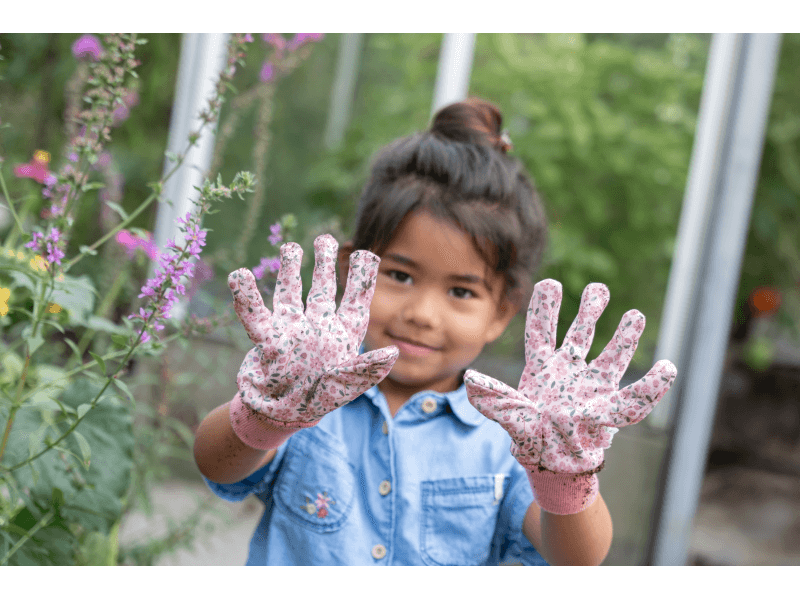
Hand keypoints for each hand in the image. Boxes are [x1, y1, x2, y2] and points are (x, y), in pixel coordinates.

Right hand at [227, 234, 397, 447]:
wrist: (282, 417)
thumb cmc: (319, 401)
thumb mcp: (348, 386)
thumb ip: (367, 369)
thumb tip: (393, 353)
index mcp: (342, 336)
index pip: (355, 302)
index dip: (361, 279)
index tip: (366, 254)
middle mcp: (317, 328)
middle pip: (322, 290)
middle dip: (324, 264)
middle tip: (324, 238)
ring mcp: (292, 330)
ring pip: (291, 293)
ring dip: (290, 271)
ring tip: (291, 247)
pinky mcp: (267, 339)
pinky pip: (255, 314)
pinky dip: (246, 296)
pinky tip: (239, 276)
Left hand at [464, 279, 676, 512]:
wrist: (553, 465)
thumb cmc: (530, 440)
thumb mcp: (512, 418)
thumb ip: (496, 400)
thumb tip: (471, 381)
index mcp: (541, 368)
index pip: (542, 331)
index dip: (545, 308)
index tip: (550, 283)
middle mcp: (568, 371)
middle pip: (580, 334)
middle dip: (589, 311)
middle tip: (599, 288)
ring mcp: (590, 385)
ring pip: (610, 355)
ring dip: (624, 336)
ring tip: (636, 315)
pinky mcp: (608, 405)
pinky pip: (633, 396)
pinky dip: (651, 386)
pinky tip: (666, 369)